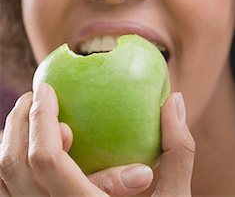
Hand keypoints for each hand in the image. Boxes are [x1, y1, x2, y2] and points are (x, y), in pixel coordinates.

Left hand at [0, 84, 194, 196]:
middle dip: (20, 121)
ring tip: (27, 114)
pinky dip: (7, 162)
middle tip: (36, 94)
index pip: (47, 160)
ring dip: (9, 139)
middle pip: (14, 165)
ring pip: (2, 179)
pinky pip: (5, 192)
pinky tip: (24, 146)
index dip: (41, 118)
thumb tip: (175, 101)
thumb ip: (178, 151)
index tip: (47, 88)